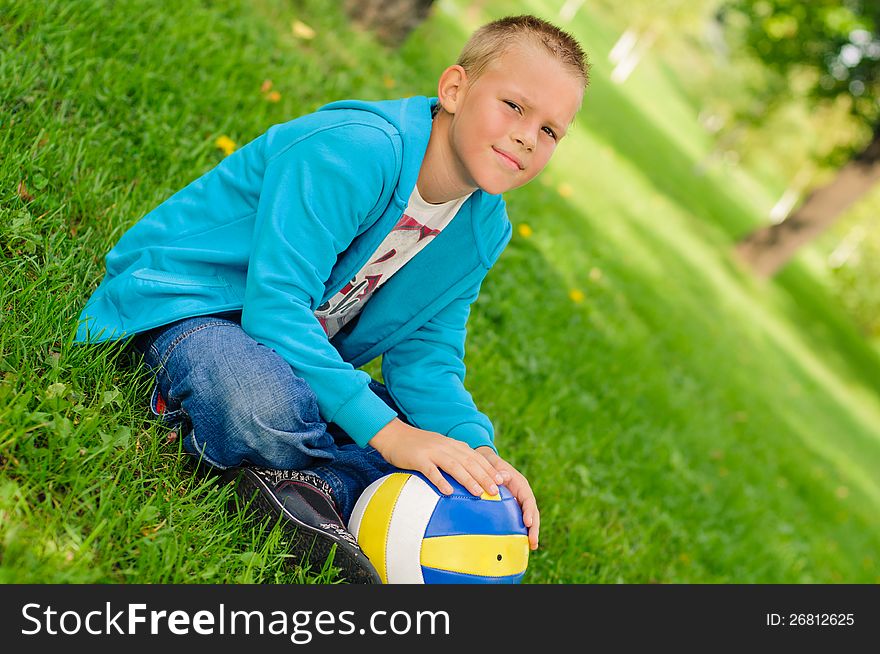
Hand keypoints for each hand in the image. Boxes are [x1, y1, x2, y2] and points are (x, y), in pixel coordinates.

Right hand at [369, 418, 505, 496]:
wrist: (393, 435)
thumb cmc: (417, 447)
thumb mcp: (439, 449)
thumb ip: (453, 458)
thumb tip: (469, 476)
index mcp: (453, 445)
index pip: (476, 457)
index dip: (489, 469)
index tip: (502, 481)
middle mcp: (446, 447)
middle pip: (469, 462)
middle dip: (484, 476)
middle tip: (496, 491)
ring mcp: (432, 452)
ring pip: (454, 466)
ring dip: (468, 479)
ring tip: (478, 493)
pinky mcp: (418, 459)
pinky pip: (431, 471)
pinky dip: (440, 481)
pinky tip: (448, 492)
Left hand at [476, 446, 539, 550]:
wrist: (487, 465)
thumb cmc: (490, 466)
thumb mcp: (494, 465)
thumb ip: (499, 470)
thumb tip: (503, 477)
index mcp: (521, 485)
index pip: (528, 500)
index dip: (529, 511)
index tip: (527, 522)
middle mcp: (523, 494)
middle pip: (532, 512)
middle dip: (534, 527)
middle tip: (533, 542)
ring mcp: (520, 502)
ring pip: (529, 518)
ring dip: (532, 532)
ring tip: (533, 546)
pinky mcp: (515, 508)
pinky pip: (521, 520)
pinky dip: (524, 531)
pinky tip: (523, 543)